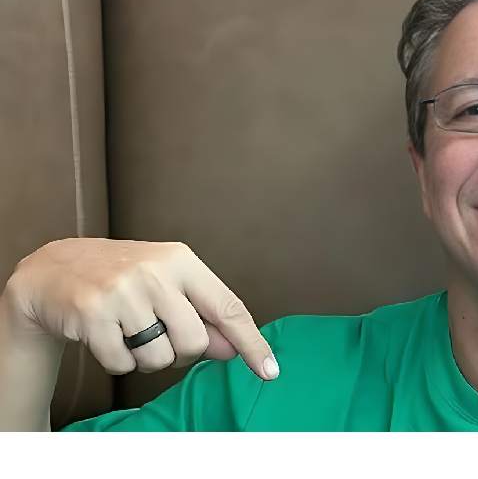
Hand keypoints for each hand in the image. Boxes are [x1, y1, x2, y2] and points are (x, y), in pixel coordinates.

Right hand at [2, 238, 277, 380]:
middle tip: (158, 333)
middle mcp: (155, 272)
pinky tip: (106, 334)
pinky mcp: (92, 313)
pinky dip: (117, 360)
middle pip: (194, 343)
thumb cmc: (124, 280)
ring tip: (129, 330)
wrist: (54, 269)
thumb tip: (232, 349)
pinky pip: (123, 364)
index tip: (270, 370)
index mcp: (182, 260)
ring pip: (159, 358)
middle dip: (181, 352)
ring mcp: (123, 292)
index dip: (251, 342)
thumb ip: (202, 315)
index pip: (229, 307)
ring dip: (147, 358)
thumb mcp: (168, 286)